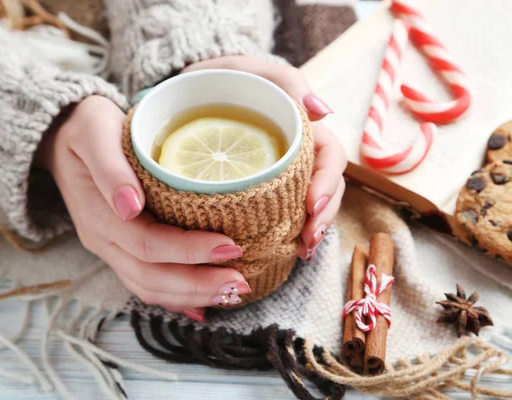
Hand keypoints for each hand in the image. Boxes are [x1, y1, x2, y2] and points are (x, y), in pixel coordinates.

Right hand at [36, 96, 250, 321]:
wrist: (63, 135)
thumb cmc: (88, 128)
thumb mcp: (96, 133)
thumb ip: (110, 169)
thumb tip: (129, 205)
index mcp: (99, 215)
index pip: (148, 244)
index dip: (189, 250)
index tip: (230, 246)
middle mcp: (103, 240)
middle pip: (151, 277)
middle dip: (198, 284)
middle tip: (241, 283)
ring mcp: (110, 249)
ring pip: (149, 287)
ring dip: (191, 295)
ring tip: (232, 294)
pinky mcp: (120, 250)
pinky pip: (145, 283)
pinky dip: (175, 297)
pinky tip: (202, 304)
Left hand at [183, 57, 346, 258]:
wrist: (181, 93)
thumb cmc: (219, 78)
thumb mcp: (249, 70)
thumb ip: (287, 82)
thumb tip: (324, 112)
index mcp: (301, 129)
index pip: (329, 157)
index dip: (328, 183)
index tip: (311, 206)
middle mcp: (296, 154)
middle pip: (326, 188)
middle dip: (323, 217)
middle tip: (308, 241)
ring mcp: (280, 174)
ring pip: (310, 205)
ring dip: (312, 230)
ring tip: (302, 251)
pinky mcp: (261, 190)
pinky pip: (283, 213)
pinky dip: (288, 233)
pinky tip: (286, 249)